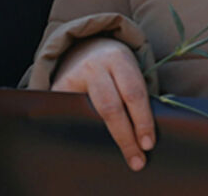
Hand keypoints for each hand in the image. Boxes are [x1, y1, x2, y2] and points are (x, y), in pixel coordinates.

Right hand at [49, 37, 154, 170]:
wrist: (84, 47)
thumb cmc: (115, 67)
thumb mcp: (129, 69)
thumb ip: (135, 94)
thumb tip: (145, 136)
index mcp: (118, 59)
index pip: (134, 94)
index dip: (143, 121)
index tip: (148, 144)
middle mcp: (94, 66)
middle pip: (111, 107)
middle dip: (126, 137)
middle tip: (137, 160)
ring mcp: (74, 75)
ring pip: (91, 112)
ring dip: (107, 137)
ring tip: (119, 156)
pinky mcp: (58, 87)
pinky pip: (73, 113)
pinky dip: (83, 130)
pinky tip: (93, 145)